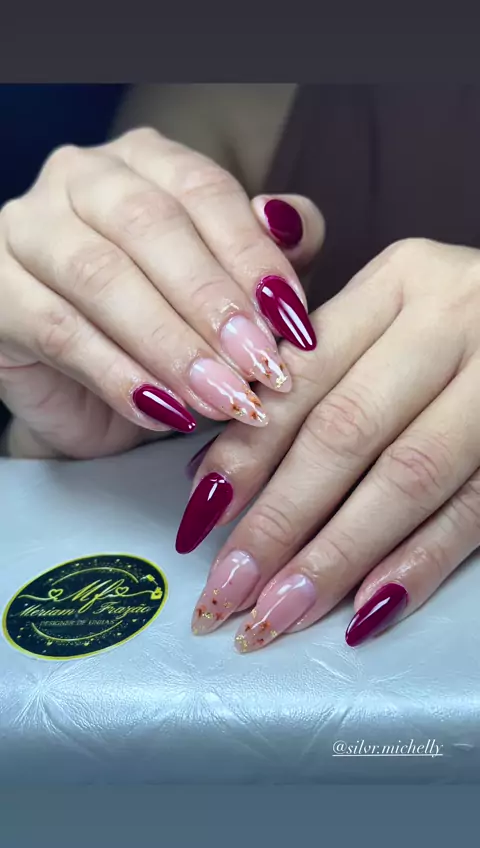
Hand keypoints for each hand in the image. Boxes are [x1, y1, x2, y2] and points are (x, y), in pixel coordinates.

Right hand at [0, 127, 323, 457]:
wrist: (89, 392)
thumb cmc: (167, 328)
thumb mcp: (230, 290)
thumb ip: (267, 250)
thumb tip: (288, 221)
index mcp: (145, 161)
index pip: (203, 190)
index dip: (253, 257)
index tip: (293, 323)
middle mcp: (81, 179)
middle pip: (150, 225)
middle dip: (212, 303)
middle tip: (260, 366)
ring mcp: (27, 229)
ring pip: (100, 276)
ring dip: (169, 344)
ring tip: (220, 396)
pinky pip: (57, 330)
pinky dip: (117, 375)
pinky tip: (161, 409)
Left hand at [181, 238, 479, 649]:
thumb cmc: (455, 328)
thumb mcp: (389, 317)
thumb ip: (314, 376)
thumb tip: (215, 470)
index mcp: (398, 283)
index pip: (303, 378)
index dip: (244, 453)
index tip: (199, 518)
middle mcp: (450, 321)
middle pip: (346, 432)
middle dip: (279, 520)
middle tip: (228, 588)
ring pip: (406, 478)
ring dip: (335, 556)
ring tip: (278, 614)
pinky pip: (473, 511)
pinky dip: (417, 562)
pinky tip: (367, 610)